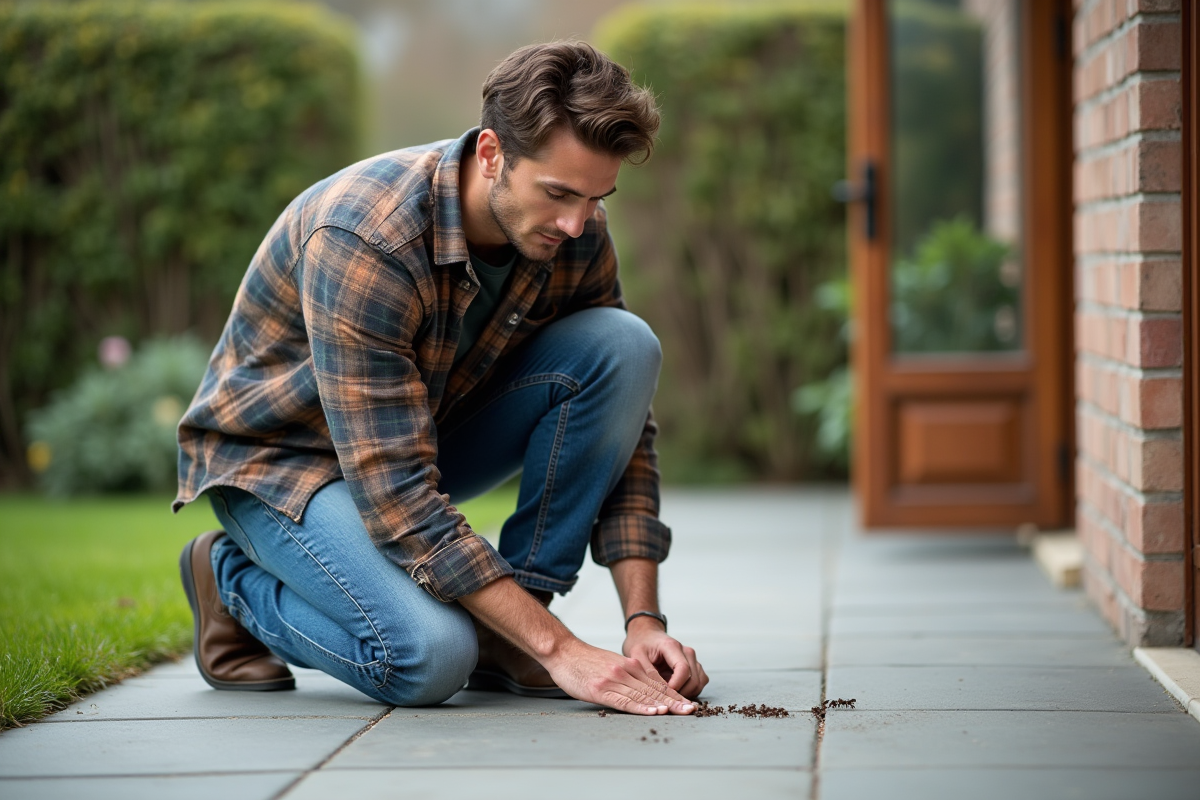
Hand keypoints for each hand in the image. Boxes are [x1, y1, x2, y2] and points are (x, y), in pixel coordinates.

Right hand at [543, 638, 696, 715]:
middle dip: (675, 701)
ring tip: (680, 712)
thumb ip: (628, 674)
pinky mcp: (602, 689)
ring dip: (664, 705)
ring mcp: (614, 680)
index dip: (674, 694)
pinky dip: (642, 707)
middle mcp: (626, 671)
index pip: (656, 683)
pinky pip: (626, 701)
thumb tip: (642, 689)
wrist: (563, 652)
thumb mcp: (612, 663)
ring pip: (644, 695)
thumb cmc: (585, 661)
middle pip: (654, 689)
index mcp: (630, 666)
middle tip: (692, 710)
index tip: (688, 704)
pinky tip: (654, 711)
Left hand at [622, 617, 708, 699]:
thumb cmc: (642, 644)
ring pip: (698, 684)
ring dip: (685, 694)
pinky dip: (690, 692)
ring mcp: (693, 660)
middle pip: (693, 679)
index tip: (663, 693)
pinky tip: (676, 692)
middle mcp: (687, 652)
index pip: (683, 669)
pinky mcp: (696, 667)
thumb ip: (647, 671)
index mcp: (672, 646)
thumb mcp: (636, 655)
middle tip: (663, 697)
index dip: (675, 685)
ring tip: (668, 694)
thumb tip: (656, 689)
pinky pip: (699, 684)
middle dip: (679, 693)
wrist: (647, 636)